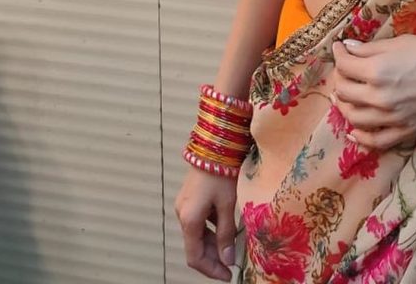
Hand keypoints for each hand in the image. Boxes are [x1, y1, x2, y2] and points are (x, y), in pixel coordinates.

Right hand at [174, 166, 237, 280]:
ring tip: (232, 249)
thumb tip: (227, 259)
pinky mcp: (190, 199)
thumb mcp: (227, 205)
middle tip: (232, 264)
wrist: (214, 146)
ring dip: (213, 245)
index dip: (211, 269)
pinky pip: (199, 222)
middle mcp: (182, 215)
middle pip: (195, 247)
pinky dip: (211, 231)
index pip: (195, 257)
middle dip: (214, 258)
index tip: (227, 275)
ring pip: (198, 235)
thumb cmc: (221, 173)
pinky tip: (226, 231)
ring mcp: (185, 206)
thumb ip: (226, 233)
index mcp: (189, 220)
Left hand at [330, 33, 415, 149]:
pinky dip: (360, 137)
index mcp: (378, 70)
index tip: (340, 47)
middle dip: (339, 77)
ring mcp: (392, 118)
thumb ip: (371, 48)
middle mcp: (380, 97)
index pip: (345, 65)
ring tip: (343, 94)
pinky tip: (354, 130)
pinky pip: (375, 141)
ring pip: (353, 117)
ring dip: (344, 105)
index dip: (338, 53)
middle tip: (344, 67)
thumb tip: (349, 48)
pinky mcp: (406, 131)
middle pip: (344, 91)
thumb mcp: (401, 42)